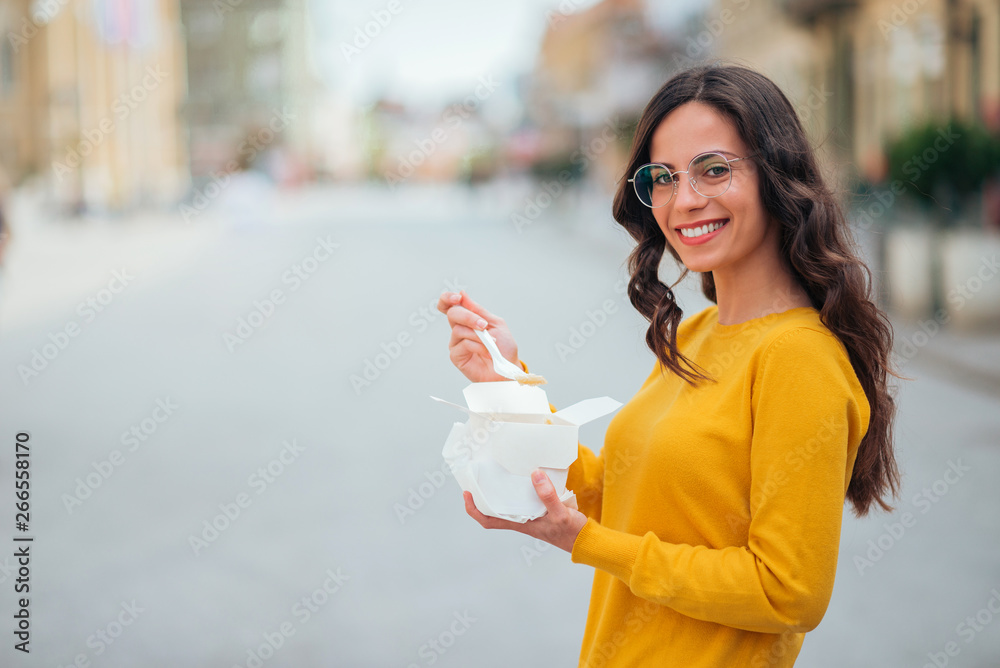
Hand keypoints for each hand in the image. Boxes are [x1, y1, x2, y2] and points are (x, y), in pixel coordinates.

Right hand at [436, 290, 520, 382]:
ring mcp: (456, 343)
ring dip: (478, 336)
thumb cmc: (503, 348)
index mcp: (467, 320)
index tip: (457, 297)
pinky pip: (463, 344)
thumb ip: (478, 310)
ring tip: (491, 343)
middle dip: (469, 317)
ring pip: (459, 330)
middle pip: (452, 314)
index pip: (449, 305)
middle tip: (484, 325)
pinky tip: (487, 352)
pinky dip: (478, 347)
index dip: (447, 298)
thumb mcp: (495, 323)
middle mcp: (459, 330)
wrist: (507, 369)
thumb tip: (462, 294)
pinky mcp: (456, 356)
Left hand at [463, 470, 587, 553]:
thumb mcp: (560, 514)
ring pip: (510, 503)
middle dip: (484, 495)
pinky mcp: (541, 510)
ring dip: (502, 490)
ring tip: (498, 471)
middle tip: (478, 475)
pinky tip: (528, 476)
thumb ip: (547, 496)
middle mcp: (522, 520)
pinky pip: (525, 498)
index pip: (489, 520)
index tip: (466, 493)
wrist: (587, 541)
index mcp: (520, 524)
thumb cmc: (571, 533)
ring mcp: (531, 516)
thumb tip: (535, 474)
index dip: (474, 509)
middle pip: (495, 509)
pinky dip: (522, 488)